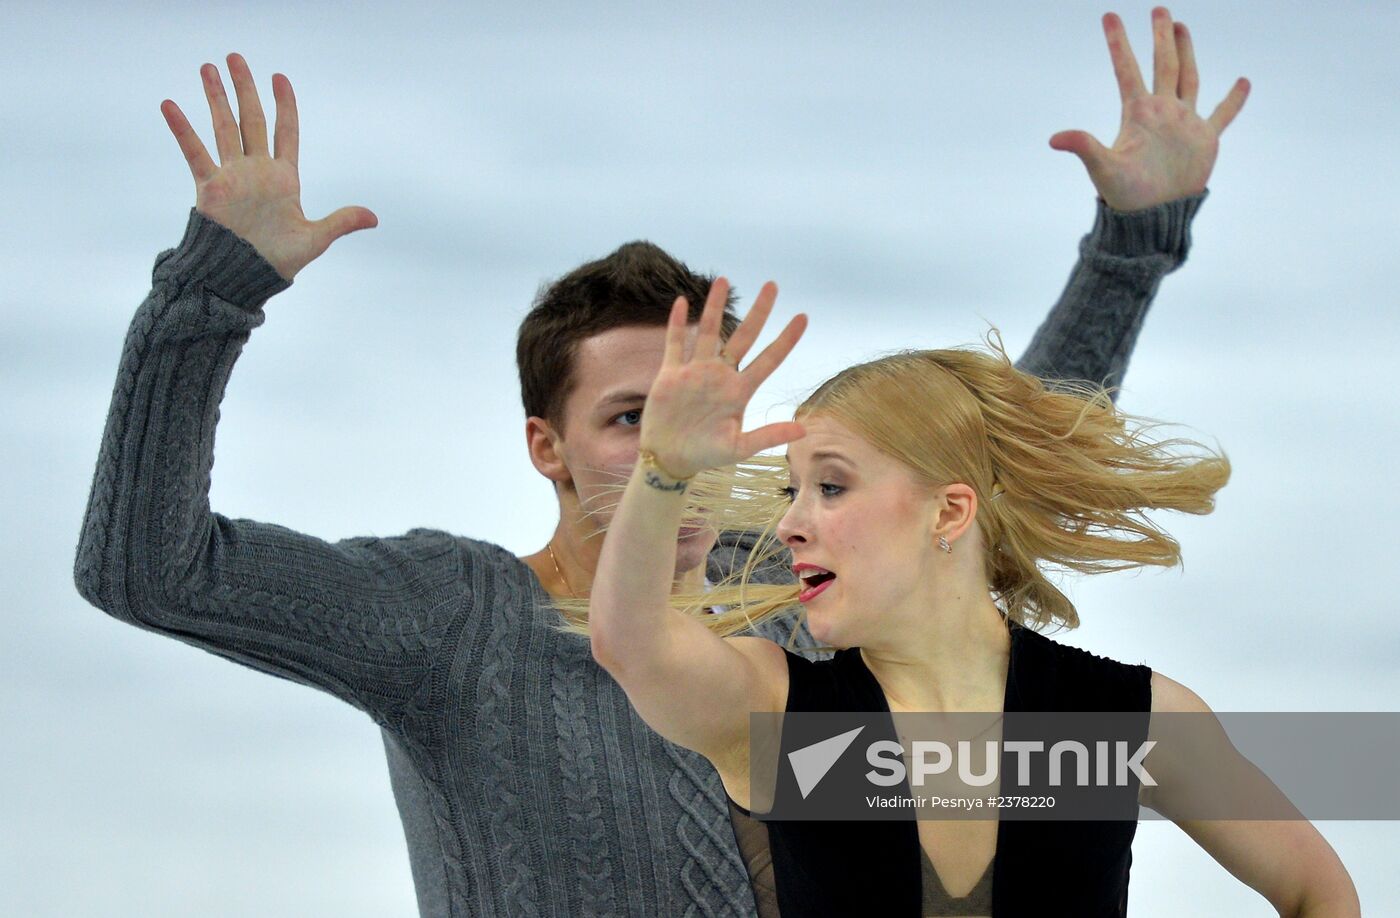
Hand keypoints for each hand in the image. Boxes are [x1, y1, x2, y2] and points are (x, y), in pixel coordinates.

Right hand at [160, 53, 376, 279]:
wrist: (244, 277)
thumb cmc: (278, 261)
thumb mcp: (314, 239)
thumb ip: (341, 222)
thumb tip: (375, 218)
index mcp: (284, 178)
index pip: (286, 132)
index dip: (285, 105)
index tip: (279, 78)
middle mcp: (257, 170)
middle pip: (252, 120)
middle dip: (245, 89)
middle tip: (236, 58)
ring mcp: (232, 175)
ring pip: (224, 127)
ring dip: (216, 98)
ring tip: (208, 68)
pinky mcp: (210, 187)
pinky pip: (195, 152)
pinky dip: (183, 129)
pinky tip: (170, 104)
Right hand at [639, 279, 807, 479]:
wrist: (670, 458)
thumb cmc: (706, 454)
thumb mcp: (739, 448)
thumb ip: (768, 436)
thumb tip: (803, 431)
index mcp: (740, 391)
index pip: (769, 359)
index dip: (786, 339)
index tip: (803, 317)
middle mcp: (721, 375)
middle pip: (744, 336)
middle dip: (759, 312)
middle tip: (772, 285)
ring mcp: (696, 371)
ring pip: (709, 332)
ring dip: (715, 307)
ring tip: (723, 280)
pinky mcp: (671, 374)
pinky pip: (675, 343)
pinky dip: (677, 324)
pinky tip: (682, 302)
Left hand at [1049, 7, 1249, 211]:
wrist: (1153, 216)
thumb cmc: (1125, 195)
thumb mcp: (1104, 168)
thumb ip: (1084, 147)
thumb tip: (1053, 139)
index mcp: (1138, 112)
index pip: (1127, 69)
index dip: (1118, 43)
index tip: (1109, 16)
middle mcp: (1162, 111)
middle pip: (1163, 64)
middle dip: (1161, 37)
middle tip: (1159, 10)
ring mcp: (1184, 122)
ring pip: (1188, 79)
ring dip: (1187, 53)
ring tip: (1183, 27)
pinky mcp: (1205, 139)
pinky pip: (1222, 114)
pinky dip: (1233, 100)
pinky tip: (1243, 81)